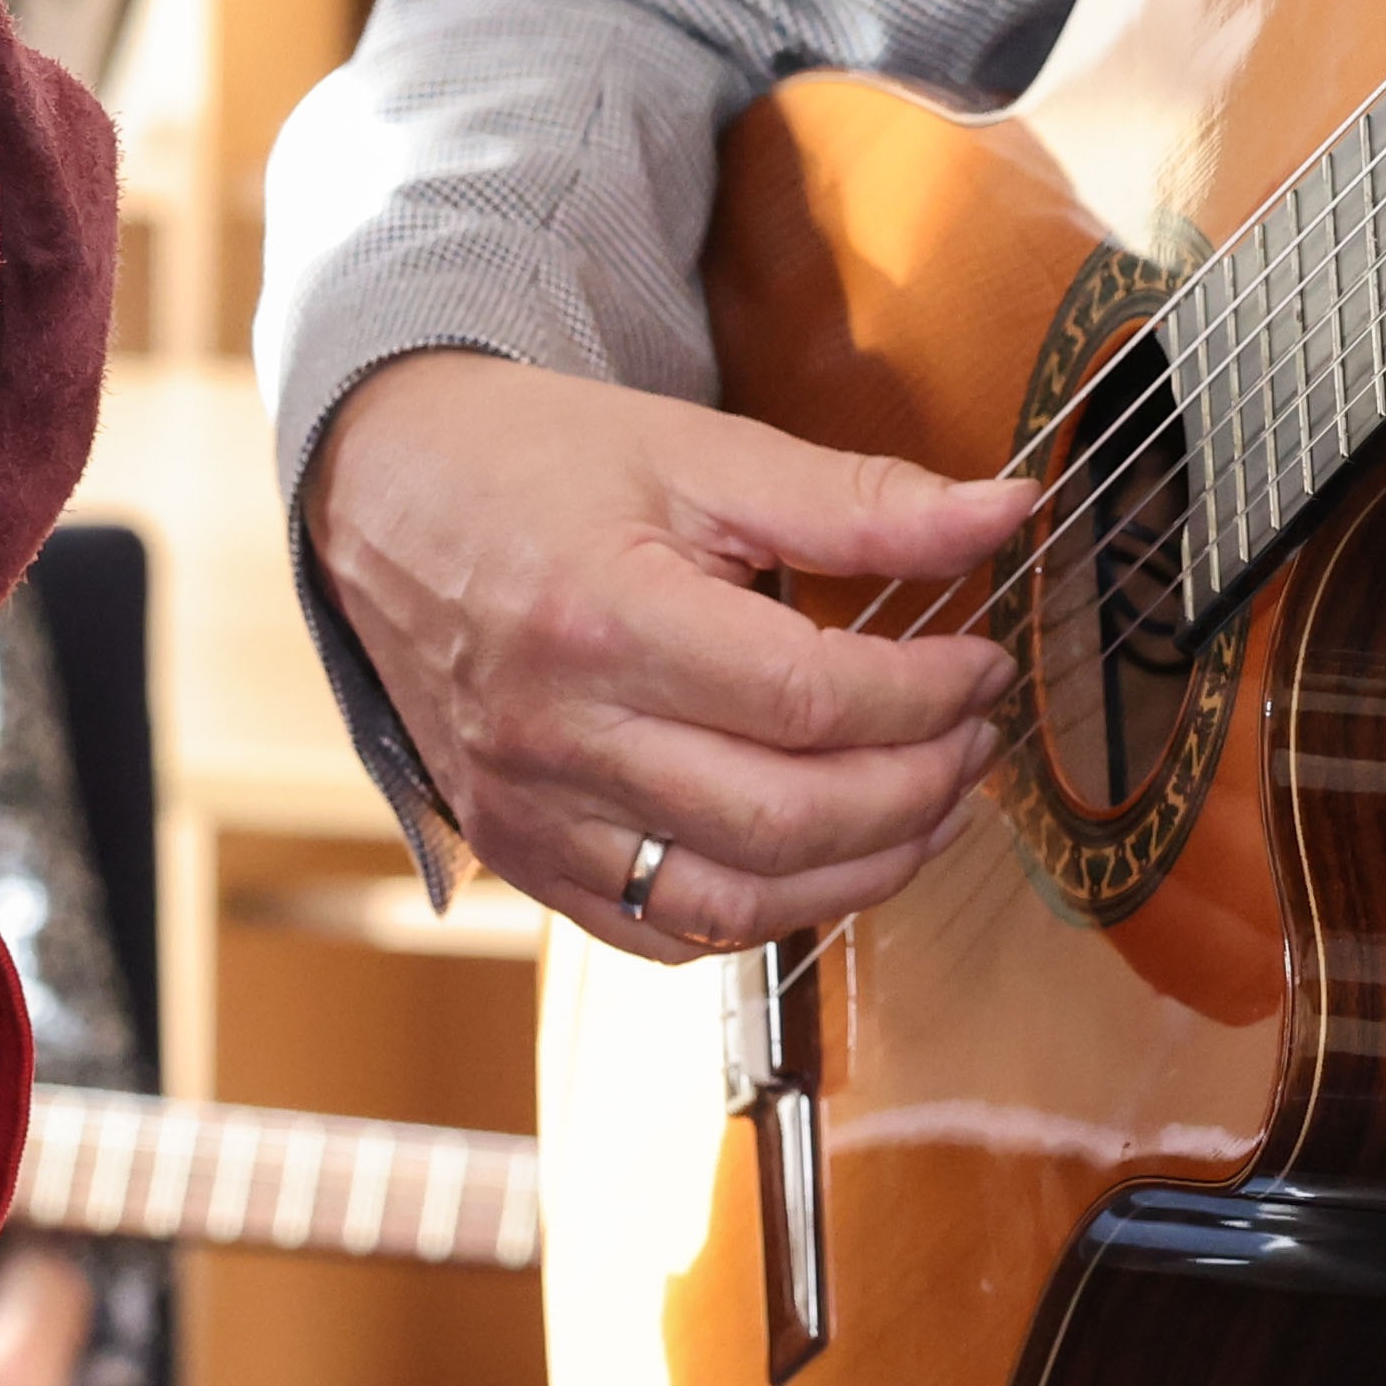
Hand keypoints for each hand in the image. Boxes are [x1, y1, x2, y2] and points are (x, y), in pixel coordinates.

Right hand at [302, 354, 1023, 958]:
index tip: (983, 666)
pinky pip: (660, 934)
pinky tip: (818, 860)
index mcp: (601, 619)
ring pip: (732, 903)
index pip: (808, 699)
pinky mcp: (520, 854)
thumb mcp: (698, 451)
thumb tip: (1002, 514)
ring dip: (861, 874)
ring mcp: (532, 812)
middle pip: (784, 818)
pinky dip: (759, 917)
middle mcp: (557, 736)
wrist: (383, 495)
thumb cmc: (535, 463)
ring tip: (926, 808)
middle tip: (974, 739)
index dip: (927, 695)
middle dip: (916, 790)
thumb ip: (857, 502)